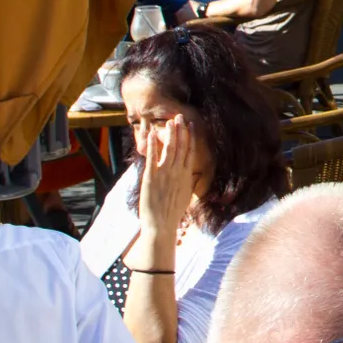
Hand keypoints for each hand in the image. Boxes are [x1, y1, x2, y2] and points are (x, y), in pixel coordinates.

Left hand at [138, 116, 197, 246]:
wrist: (162, 226)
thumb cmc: (173, 214)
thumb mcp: (185, 196)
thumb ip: (187, 182)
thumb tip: (192, 176)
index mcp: (186, 176)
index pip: (190, 151)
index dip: (190, 137)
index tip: (191, 125)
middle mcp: (177, 172)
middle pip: (181, 146)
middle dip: (181, 130)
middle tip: (180, 116)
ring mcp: (164, 174)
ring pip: (169, 149)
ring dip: (170, 134)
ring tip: (170, 122)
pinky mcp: (150, 178)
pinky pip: (152, 158)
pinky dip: (152, 145)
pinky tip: (152, 135)